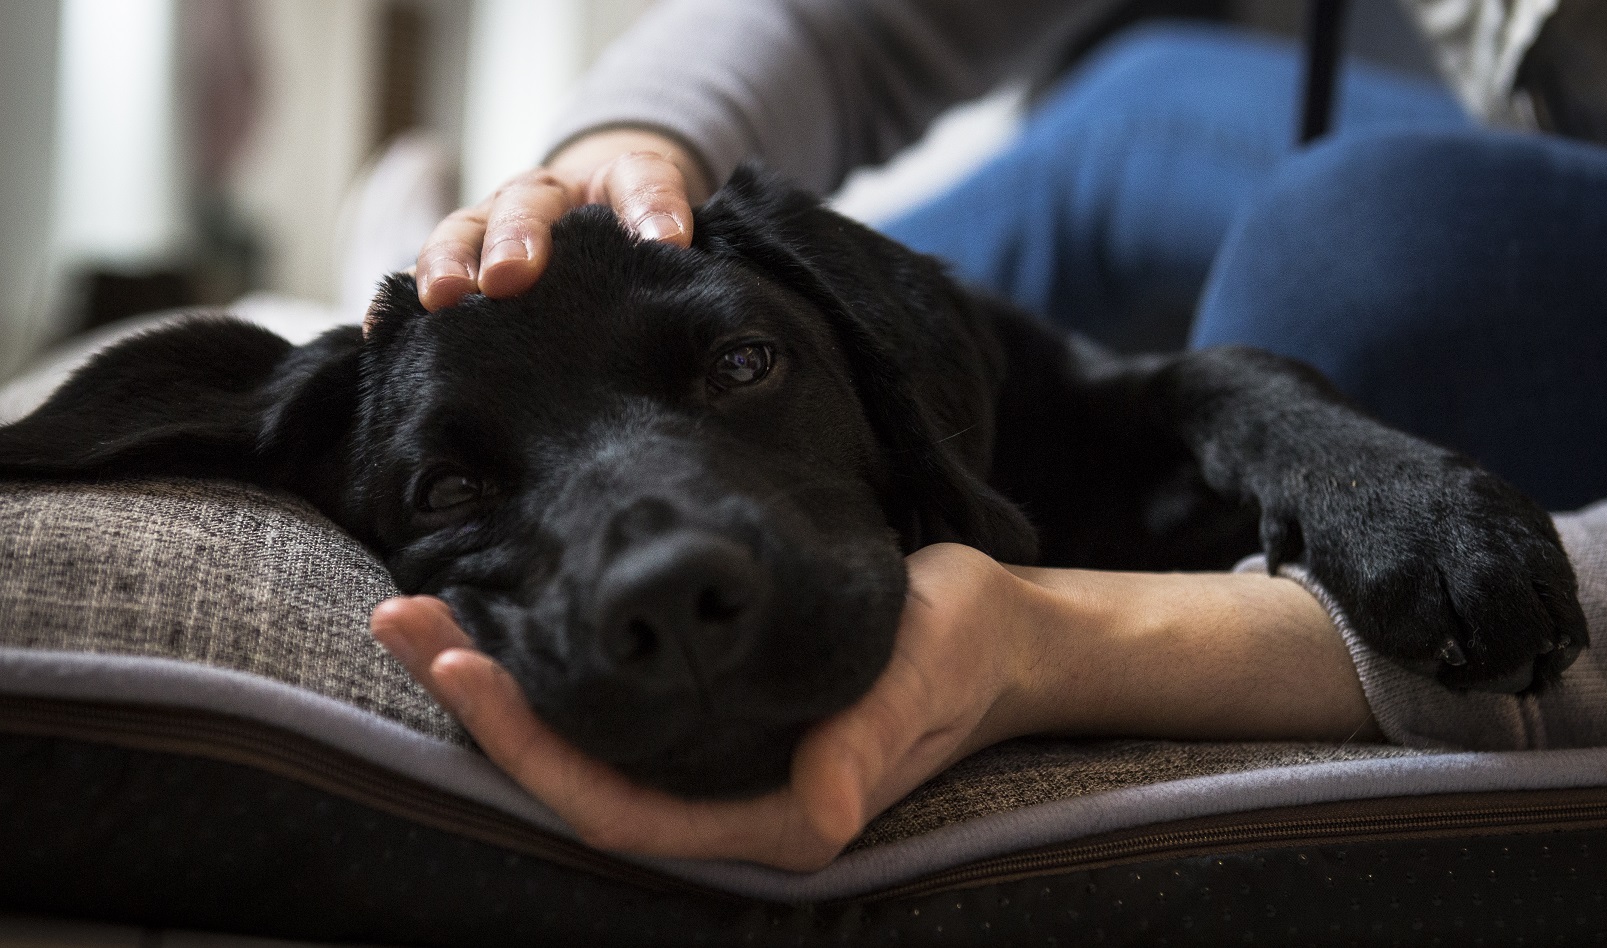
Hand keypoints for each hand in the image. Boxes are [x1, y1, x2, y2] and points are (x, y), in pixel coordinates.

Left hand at [371, 543, 1049, 870]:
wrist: (1001, 638)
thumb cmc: (964, 648)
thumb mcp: (925, 675)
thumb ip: (870, 737)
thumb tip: (822, 812)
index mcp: (780, 817)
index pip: (621, 810)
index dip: (531, 751)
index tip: (462, 668)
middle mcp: (732, 805)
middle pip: (573, 779)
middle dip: (481, 708)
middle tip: (401, 616)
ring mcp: (717, 766)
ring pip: (581, 745)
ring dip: (498, 681)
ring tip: (420, 604)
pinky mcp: (715, 721)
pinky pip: (612, 711)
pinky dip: (549, 667)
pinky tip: (503, 612)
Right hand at [414, 128, 711, 311]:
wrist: (595, 219)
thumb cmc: (637, 235)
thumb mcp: (670, 231)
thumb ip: (677, 236)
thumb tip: (682, 255)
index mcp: (613, 181)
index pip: (638, 180)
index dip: (651, 207)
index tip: (667, 242)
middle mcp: (544, 196)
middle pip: (529, 204)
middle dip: (519, 238)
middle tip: (512, 277)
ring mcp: (494, 226)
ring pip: (464, 231)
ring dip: (451, 263)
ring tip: (442, 297)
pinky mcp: (462, 265)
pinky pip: (425, 279)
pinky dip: (399, 302)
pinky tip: (380, 329)